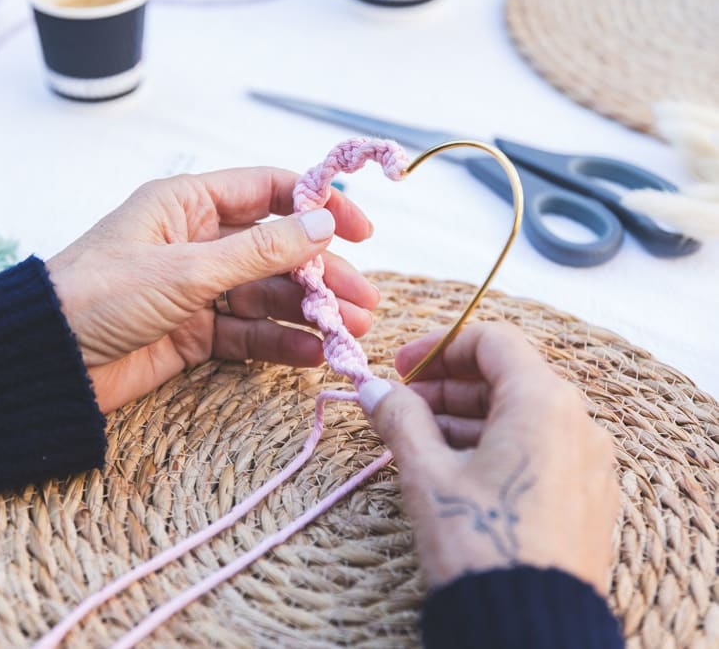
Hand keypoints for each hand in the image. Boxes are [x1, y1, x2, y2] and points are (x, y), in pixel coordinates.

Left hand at [47, 167, 378, 412]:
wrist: (45, 363)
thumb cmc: (100, 295)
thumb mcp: (186, 268)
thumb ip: (259, 250)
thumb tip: (322, 224)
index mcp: (187, 204)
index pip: (266, 192)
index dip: (317, 207)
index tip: (360, 230)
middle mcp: (196, 241)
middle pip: (275, 251)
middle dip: (321, 275)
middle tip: (363, 302)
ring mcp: (195, 289)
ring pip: (265, 295)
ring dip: (308, 313)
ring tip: (350, 334)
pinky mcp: (191, 333)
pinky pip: (245, 334)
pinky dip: (277, 343)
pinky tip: (310, 356)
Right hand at [358, 322, 619, 594]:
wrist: (530, 626)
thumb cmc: (481, 542)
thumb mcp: (428, 474)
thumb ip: (400, 418)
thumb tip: (373, 389)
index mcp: (544, 402)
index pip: (493, 341)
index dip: (439, 345)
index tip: (400, 367)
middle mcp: (578, 422)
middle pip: (507, 376)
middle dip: (448, 384)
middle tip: (401, 402)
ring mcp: (588, 462)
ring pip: (522, 414)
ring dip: (466, 416)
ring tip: (418, 437)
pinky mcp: (586, 496)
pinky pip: (538, 448)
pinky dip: (494, 444)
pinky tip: (455, 467)